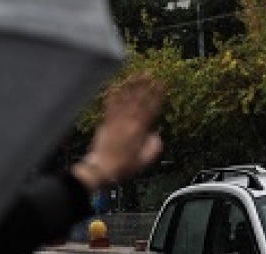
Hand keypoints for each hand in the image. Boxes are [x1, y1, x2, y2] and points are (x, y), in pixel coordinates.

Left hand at [72, 73, 165, 189]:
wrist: (102, 168)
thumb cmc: (123, 167)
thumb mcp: (145, 161)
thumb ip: (154, 147)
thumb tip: (156, 136)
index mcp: (140, 130)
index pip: (151, 108)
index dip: (158, 95)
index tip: (163, 84)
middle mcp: (128, 121)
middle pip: (138, 99)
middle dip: (145, 85)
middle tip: (150, 73)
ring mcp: (116, 120)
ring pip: (124, 99)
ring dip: (131, 86)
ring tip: (136, 75)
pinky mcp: (106, 122)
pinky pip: (110, 105)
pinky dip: (113, 94)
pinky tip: (116, 86)